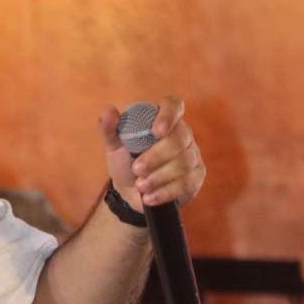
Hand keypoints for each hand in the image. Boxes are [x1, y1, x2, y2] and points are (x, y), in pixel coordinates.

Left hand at [98, 96, 205, 213]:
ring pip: (183, 163)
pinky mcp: (195, 176)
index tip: (156, 131)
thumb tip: (108, 111)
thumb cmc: (124, 162)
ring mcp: (192, 155)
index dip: (168, 115)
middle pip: (178, 140)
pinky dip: (165, 192)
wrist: (129, 192)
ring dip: (158, 177)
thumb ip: (109, 129)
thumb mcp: (113, 147)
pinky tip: (149, 197)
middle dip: (156, 156)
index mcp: (163, 119)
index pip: (174, 105)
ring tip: (139, 186)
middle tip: (136, 169)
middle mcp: (182, 134)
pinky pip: (186, 183)